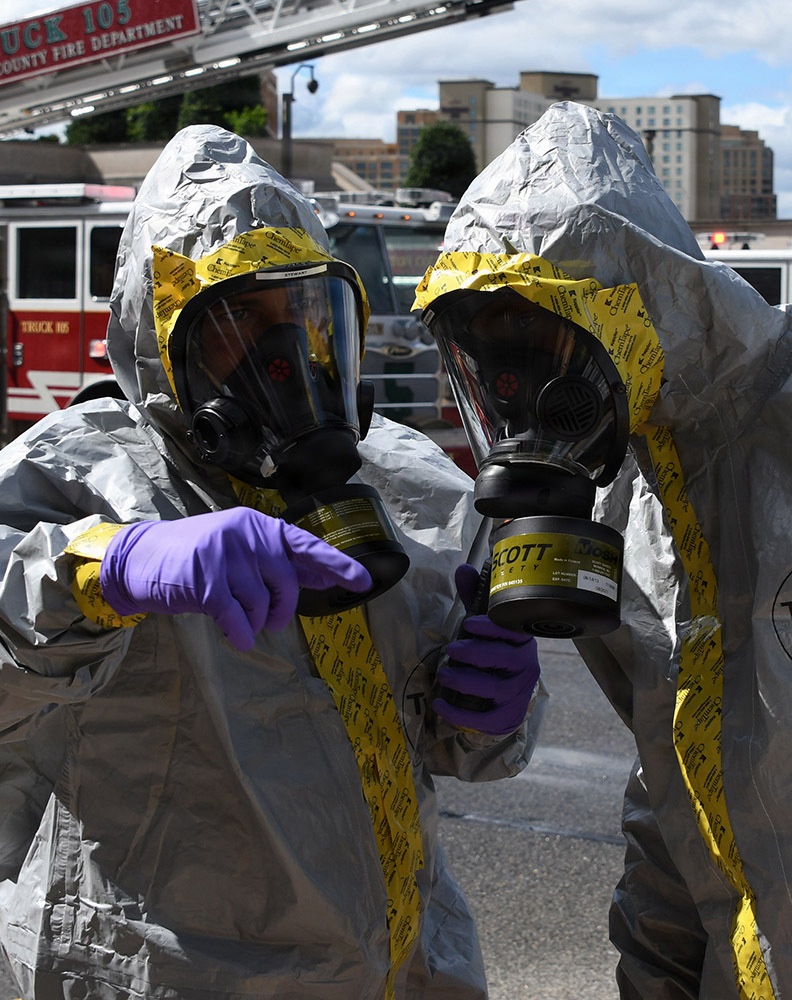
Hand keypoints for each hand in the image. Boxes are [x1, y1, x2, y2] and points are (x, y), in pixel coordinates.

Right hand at [100, 507, 371, 649]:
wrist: (143, 560)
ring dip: (254, 622)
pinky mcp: (206, 582)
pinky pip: (238, 621)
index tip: (363, 581)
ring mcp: (225, 557)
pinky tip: (237, 635)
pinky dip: (241, 634)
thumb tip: (323, 574)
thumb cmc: (197, 558)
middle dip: (281, 610)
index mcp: (260, 527)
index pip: (307, 545)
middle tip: (267, 617)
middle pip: (287, 585)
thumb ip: (280, 561)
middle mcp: (247, 535)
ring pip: (262, 606)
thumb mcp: (242, 550)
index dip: (338, 565)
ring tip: (237, 616)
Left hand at [433, 563, 539, 735]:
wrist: (507, 702)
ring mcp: (518, 693)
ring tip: (445, 676)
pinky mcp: (507, 717)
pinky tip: (440, 704)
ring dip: (466, 681)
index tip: (469, 624)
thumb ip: (475, 599)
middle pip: (504, 659)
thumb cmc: (494, 657)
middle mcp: (525, 666)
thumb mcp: (485, 628)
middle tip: (451, 650)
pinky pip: (486, 718)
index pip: (512, 631)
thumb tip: (464, 568)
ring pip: (496, 688)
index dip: (492, 627)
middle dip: (475, 653)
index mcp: (521, 641)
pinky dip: (460, 713)